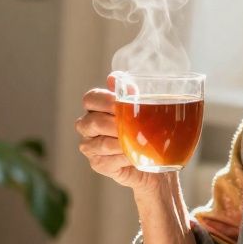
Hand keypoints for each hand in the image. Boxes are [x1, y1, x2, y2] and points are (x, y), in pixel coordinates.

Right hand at [75, 75, 157, 191]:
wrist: (155, 159)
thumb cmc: (146, 130)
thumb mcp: (142, 108)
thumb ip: (127, 93)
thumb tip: (112, 78)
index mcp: (96, 108)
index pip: (90, 99)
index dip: (104, 100)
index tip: (121, 103)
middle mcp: (88, 126)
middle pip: (92, 122)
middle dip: (114, 124)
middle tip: (133, 125)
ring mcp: (90, 147)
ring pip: (101, 143)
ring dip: (121, 142)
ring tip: (138, 141)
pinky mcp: (98, 164)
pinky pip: (107, 160)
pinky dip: (123, 157)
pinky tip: (134, 156)